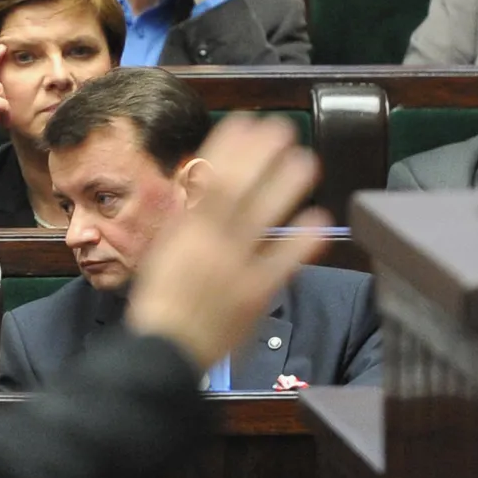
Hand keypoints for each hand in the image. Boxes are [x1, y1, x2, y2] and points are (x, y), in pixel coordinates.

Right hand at [126, 114, 328, 371]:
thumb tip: (196, 195)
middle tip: (280, 129)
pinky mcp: (254, 295)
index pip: (208, 183)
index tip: (242, 124)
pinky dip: (300, 241)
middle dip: (259, 157)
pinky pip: (281, 264)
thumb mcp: (160, 258)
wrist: (163, 353)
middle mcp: (209, 246)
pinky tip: (318, 220)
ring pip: (262, 220)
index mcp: (184, 236)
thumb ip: (181, 227)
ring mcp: (233, 269)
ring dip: (285, 188)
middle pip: (237, 193)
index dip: (227, 151)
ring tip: (306, 162)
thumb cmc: (159, 307)